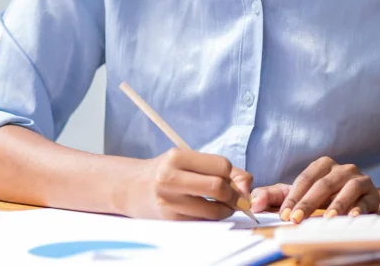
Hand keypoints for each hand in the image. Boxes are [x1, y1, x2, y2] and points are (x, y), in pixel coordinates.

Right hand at [121, 148, 242, 220]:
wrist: (132, 188)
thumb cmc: (166, 171)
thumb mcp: (188, 160)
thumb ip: (219, 169)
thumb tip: (247, 188)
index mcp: (177, 157)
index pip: (221, 165)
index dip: (233, 175)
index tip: (234, 182)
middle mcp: (170, 177)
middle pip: (218, 187)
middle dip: (234, 196)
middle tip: (235, 199)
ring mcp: (169, 200)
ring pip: (214, 209)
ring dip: (226, 211)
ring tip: (223, 207)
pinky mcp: (170, 219)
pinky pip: (203, 221)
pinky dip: (212, 219)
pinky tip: (208, 213)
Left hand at [250, 156, 378, 222]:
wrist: (359, 202)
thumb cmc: (325, 198)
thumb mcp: (299, 195)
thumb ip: (274, 196)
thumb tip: (253, 203)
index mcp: (323, 165)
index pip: (305, 179)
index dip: (293, 197)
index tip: (284, 214)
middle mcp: (342, 169)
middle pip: (323, 184)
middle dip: (308, 203)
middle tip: (297, 219)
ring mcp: (359, 180)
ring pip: (347, 189)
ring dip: (336, 204)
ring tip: (327, 218)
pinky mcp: (372, 194)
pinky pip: (365, 201)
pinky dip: (358, 209)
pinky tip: (351, 217)